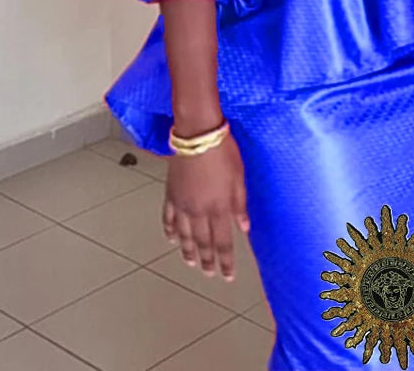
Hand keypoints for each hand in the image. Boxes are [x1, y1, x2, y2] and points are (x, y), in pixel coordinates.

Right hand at [163, 132, 250, 281]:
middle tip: (209, 273)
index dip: (226, 260)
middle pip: (203, 241)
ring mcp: (183, 204)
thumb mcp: (240, 177)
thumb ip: (240, 204)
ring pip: (184, 234)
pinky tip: (172, 238)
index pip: (224, 242)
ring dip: (188, 250)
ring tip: (190, 263)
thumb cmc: (224, 153)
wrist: (197, 135)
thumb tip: (244, 228)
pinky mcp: (171, 194)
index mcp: (219, 208)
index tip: (227, 276)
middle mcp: (200, 211)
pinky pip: (169, 218)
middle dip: (207, 260)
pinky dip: (170, 230)